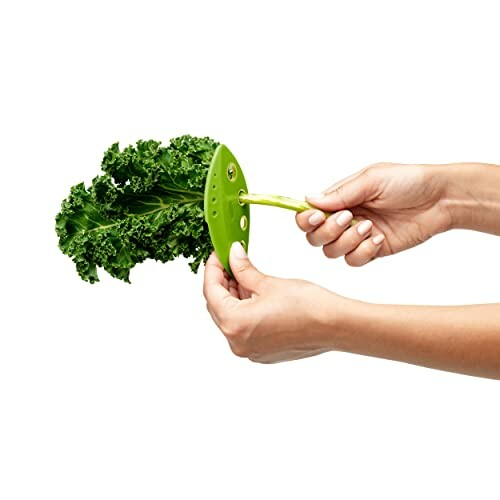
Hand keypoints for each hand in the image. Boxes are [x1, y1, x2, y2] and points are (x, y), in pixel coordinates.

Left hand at [203, 243, 342, 362]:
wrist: (336, 326)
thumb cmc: (308, 307)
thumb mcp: (268, 283)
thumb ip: (243, 269)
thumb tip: (233, 255)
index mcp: (235, 324)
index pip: (210, 292)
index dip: (213, 268)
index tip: (218, 254)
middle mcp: (237, 343)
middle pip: (218, 306)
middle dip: (223, 282)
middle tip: (230, 260)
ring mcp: (249, 350)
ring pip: (231, 317)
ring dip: (234, 295)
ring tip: (243, 273)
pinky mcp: (261, 352)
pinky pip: (244, 327)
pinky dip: (244, 309)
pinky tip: (254, 292)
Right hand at [296, 163, 451, 265]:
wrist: (439, 199)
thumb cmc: (407, 181)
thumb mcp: (371, 180)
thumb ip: (340, 193)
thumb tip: (309, 200)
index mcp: (339, 199)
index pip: (309, 214)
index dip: (306, 219)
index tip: (317, 216)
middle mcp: (343, 219)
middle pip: (314, 237)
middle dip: (328, 231)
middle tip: (349, 217)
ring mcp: (356, 237)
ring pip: (331, 252)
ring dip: (347, 241)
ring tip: (369, 226)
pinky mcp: (371, 251)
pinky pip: (353, 260)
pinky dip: (363, 251)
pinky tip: (380, 238)